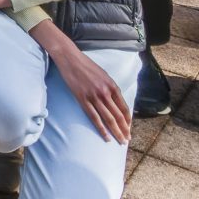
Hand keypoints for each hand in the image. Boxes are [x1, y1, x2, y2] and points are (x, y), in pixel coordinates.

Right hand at [36, 26, 131, 142]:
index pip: (124, 107)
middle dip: (124, 129)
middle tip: (127, 140)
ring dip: (116, 131)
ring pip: (108, 118)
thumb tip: (115, 101)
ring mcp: (94, 96)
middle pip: (118, 115)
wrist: (70, 58)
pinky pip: (94, 117)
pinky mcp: (82, 99)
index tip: (129, 128)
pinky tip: (106, 137)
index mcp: (112, 85)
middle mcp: (105, 92)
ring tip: (120, 141)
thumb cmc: (86, 65)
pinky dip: (101, 128)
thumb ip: (110, 88)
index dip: (128, 120)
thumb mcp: (103, 75)